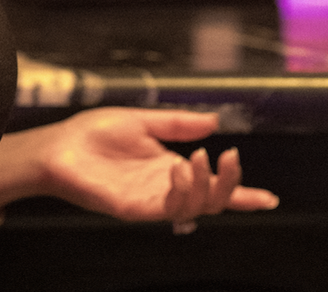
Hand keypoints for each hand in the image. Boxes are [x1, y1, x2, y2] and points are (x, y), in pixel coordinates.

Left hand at [34, 108, 279, 231]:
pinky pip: (169, 207)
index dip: (241, 193)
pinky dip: (182, 189)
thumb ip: (179, 123)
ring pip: (197, 207)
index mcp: (171, 168)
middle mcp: (166, 188)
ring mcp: (152, 200)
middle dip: (231, 184)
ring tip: (196, 158)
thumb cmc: (92, 135)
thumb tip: (214, 122)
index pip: (212, 185)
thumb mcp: (144, 120)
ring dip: (206, 183)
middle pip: (213, 200)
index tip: (268, 198)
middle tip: (231, 157)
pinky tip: (178, 167)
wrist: (58, 147)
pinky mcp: (136, 208)